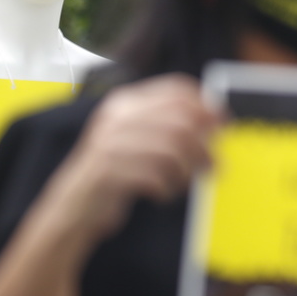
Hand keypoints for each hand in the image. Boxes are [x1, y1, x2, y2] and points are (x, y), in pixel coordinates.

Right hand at [42, 74, 221, 249]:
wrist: (73, 206)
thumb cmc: (116, 171)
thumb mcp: (137, 139)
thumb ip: (168, 124)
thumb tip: (215, 121)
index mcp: (127, 103)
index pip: (176, 89)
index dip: (205, 104)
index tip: (222, 122)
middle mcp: (117, 118)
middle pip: (180, 121)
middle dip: (203, 146)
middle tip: (215, 164)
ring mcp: (109, 144)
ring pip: (171, 150)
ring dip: (189, 171)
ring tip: (190, 182)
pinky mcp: (107, 173)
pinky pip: (154, 176)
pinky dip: (168, 188)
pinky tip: (165, 194)